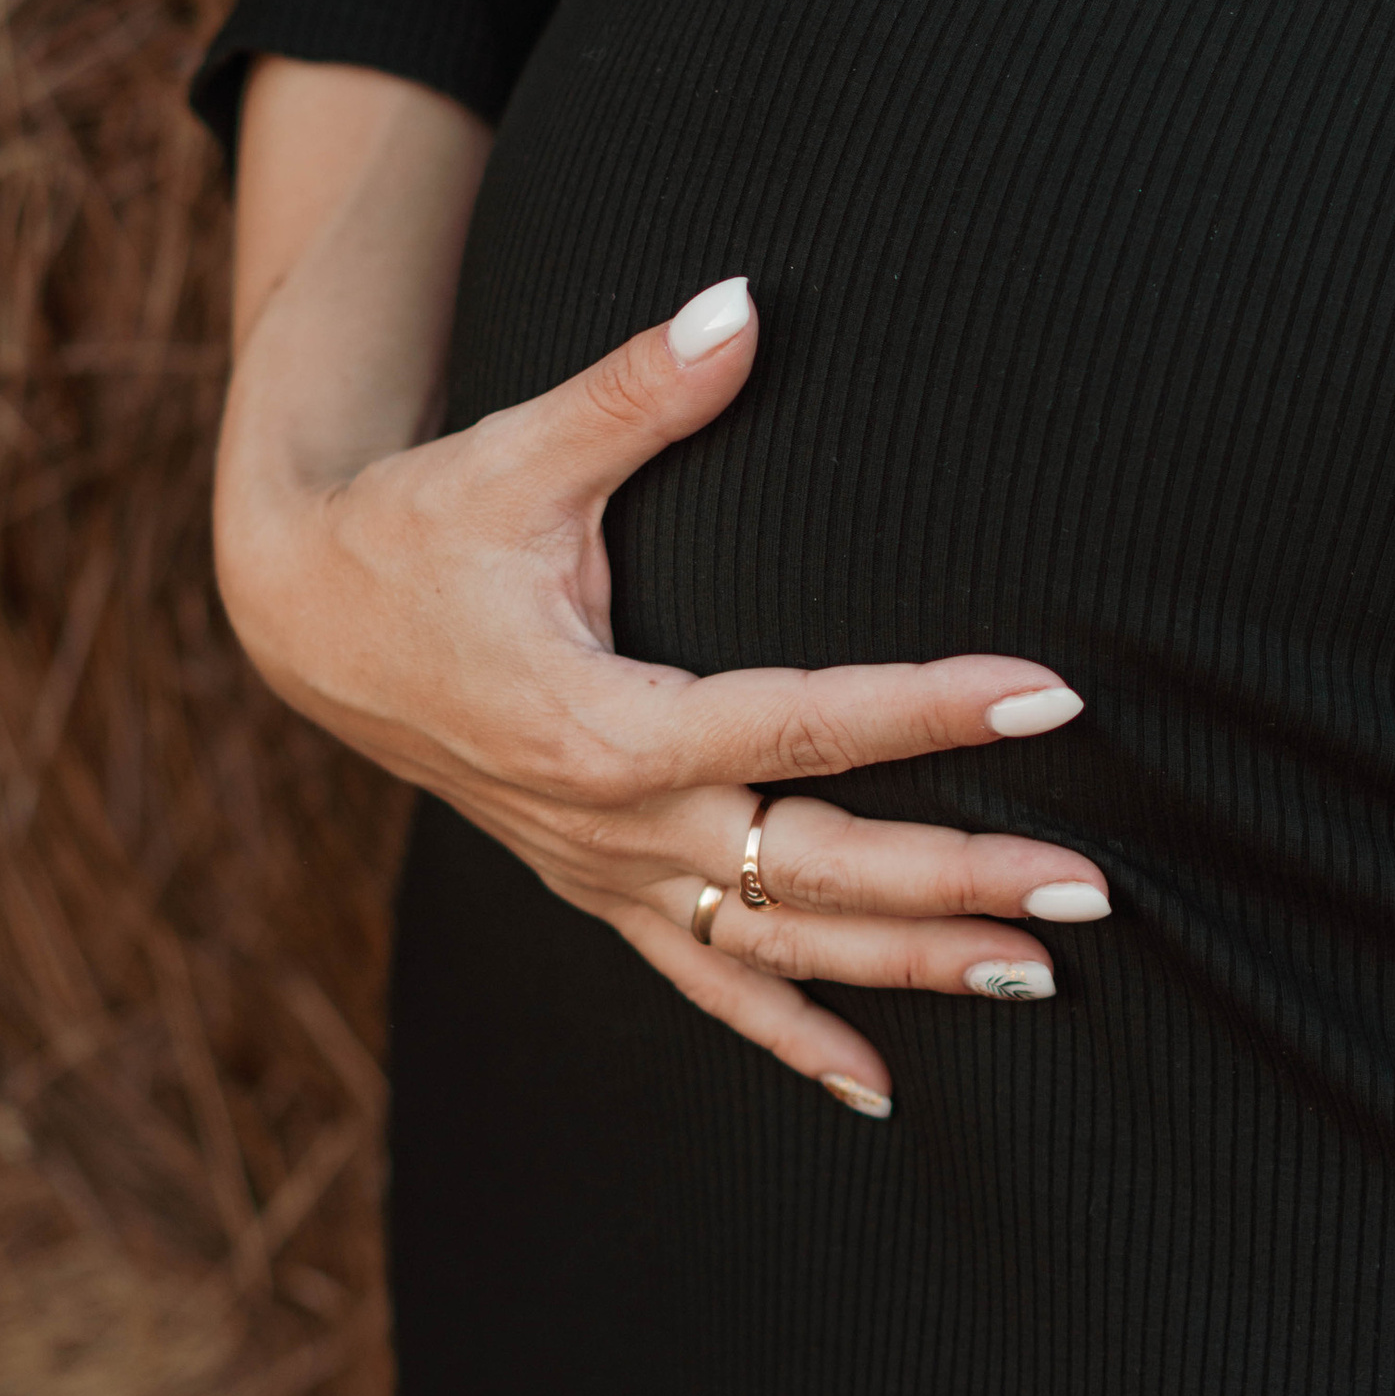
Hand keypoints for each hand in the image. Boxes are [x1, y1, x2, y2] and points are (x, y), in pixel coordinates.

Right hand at [215, 265, 1109, 1120]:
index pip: (801, 723)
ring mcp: (605, 870)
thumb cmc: (416, 529)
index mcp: (601, 724)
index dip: (930, 710)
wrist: (306, 621)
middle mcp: (612, 822)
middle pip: (813, 866)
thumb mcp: (513, 456)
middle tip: (1089, 884)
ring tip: (1038, 977)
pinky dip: (789, 1038)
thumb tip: (737, 305)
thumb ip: (634, 393)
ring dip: (906, 966)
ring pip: (777, 948)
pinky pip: (703, 983)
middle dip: (956, 878)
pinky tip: (882, 1090)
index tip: (1047, 695)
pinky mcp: (597, 888)